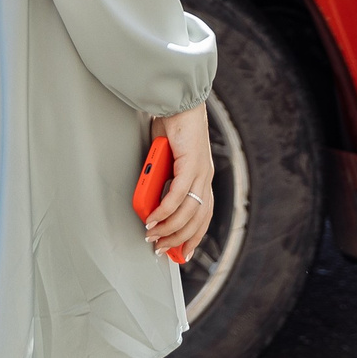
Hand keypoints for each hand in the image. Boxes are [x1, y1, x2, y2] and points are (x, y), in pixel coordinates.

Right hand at [143, 103, 216, 257]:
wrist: (179, 104)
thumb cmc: (172, 129)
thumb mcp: (167, 163)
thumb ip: (163, 183)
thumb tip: (151, 204)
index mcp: (203, 177)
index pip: (203, 215)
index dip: (194, 236)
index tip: (183, 253)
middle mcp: (206, 177)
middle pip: (197, 219)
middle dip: (178, 239)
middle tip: (161, 249)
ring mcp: (201, 172)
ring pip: (188, 212)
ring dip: (168, 228)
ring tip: (152, 236)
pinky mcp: (191, 164)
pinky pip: (177, 196)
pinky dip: (163, 210)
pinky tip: (153, 219)